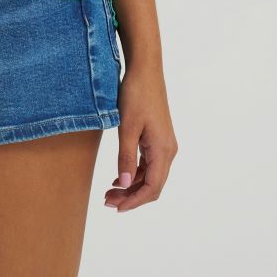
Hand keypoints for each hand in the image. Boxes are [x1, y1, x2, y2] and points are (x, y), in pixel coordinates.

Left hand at [105, 62, 177, 211]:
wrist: (145, 69)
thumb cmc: (136, 95)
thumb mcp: (127, 127)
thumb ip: (126, 158)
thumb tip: (125, 185)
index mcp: (163, 150)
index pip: (152, 188)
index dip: (134, 201)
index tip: (115, 208)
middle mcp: (168, 150)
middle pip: (152, 185)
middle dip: (131, 196)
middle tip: (107, 202)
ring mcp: (164, 143)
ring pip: (150, 175)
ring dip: (132, 186)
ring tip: (109, 192)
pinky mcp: (158, 137)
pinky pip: (149, 163)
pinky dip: (135, 173)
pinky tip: (119, 176)